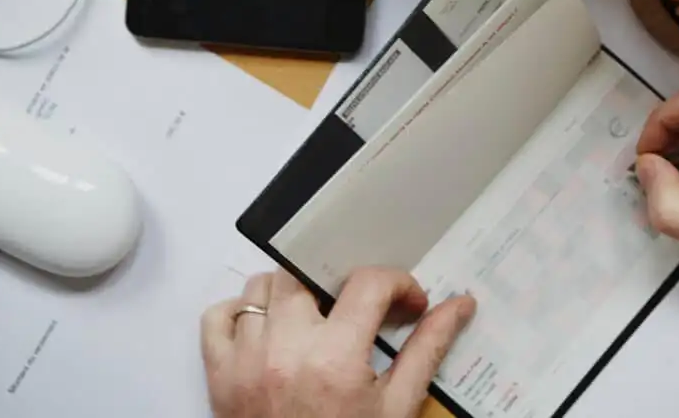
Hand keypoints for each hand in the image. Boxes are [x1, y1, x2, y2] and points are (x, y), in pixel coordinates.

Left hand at [201, 267, 475, 417]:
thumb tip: (461, 303)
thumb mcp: (397, 406)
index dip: (398, 283)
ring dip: (291, 293)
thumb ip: (427, 349)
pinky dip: (239, 312)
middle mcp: (285, 350)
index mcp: (335, 359)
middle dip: (340, 283)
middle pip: (308, 273)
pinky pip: (217, 316)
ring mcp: (245, 360)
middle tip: (359, 309)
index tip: (409, 304)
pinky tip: (268, 329)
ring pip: (261, 287)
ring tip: (315, 319)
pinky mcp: (218, 374)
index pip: (368, 283)